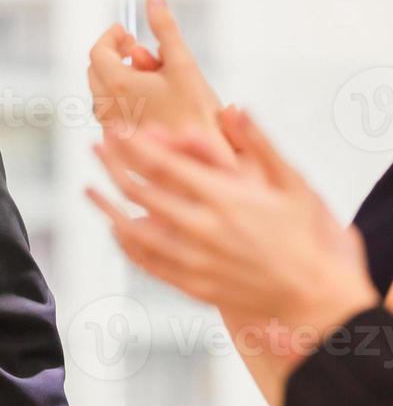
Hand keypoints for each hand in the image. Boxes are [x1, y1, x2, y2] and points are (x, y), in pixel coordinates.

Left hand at [87, 111, 378, 405]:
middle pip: (139, 192)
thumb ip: (257, 144)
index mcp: (224, 199)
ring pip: (132, 229)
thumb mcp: (292, 182)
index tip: (116, 129)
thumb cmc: (307, 234)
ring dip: (106, 206)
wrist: (316, 296)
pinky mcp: (191, 285)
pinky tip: (115, 229)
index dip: (133, 145)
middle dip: (113, 165)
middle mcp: (202, 230)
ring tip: (89, 187)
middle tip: (95, 146)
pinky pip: (146, 262)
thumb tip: (231, 108)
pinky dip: (125, 243)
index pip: (163, 165)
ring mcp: (192, 260)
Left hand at [88, 0, 232, 163]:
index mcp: (116, 84)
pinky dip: (125, 98)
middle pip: (96, 70)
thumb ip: (165, 28)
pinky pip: (111, 111)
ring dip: (121, 77)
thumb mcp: (184, 63)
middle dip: (115, 55)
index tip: (127, 31)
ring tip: (153, 76)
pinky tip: (154, 101)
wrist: (202, 159)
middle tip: (139, 51)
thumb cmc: (197, 111)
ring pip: (103, 91)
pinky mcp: (118, 140)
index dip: (111, 36)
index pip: (98, 51)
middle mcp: (105, 106)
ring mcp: (109, 125)